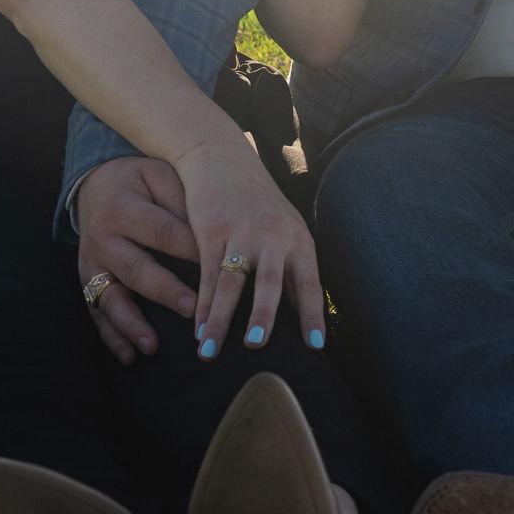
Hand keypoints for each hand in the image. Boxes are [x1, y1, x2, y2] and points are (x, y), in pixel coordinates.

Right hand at [75, 157, 200, 364]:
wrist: (96, 183)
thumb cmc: (139, 181)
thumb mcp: (159, 176)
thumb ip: (181, 199)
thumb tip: (212, 231)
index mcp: (122, 208)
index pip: (162, 232)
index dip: (190, 248)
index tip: (221, 267)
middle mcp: (102, 238)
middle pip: (135, 268)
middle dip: (164, 290)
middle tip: (193, 308)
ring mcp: (92, 263)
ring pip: (110, 297)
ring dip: (132, 323)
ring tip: (153, 345)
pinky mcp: (88, 281)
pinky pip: (97, 312)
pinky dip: (112, 336)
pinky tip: (130, 356)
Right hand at [175, 138, 325, 356]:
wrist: (223, 160)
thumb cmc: (259, 205)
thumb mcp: (287, 230)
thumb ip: (294, 269)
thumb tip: (306, 318)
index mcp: (298, 240)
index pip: (310, 283)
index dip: (312, 314)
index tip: (315, 345)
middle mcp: (273, 236)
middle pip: (270, 282)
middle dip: (263, 314)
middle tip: (256, 346)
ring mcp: (241, 232)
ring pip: (231, 282)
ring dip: (220, 319)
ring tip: (210, 352)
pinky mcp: (212, 229)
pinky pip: (207, 273)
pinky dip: (202, 304)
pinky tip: (197, 328)